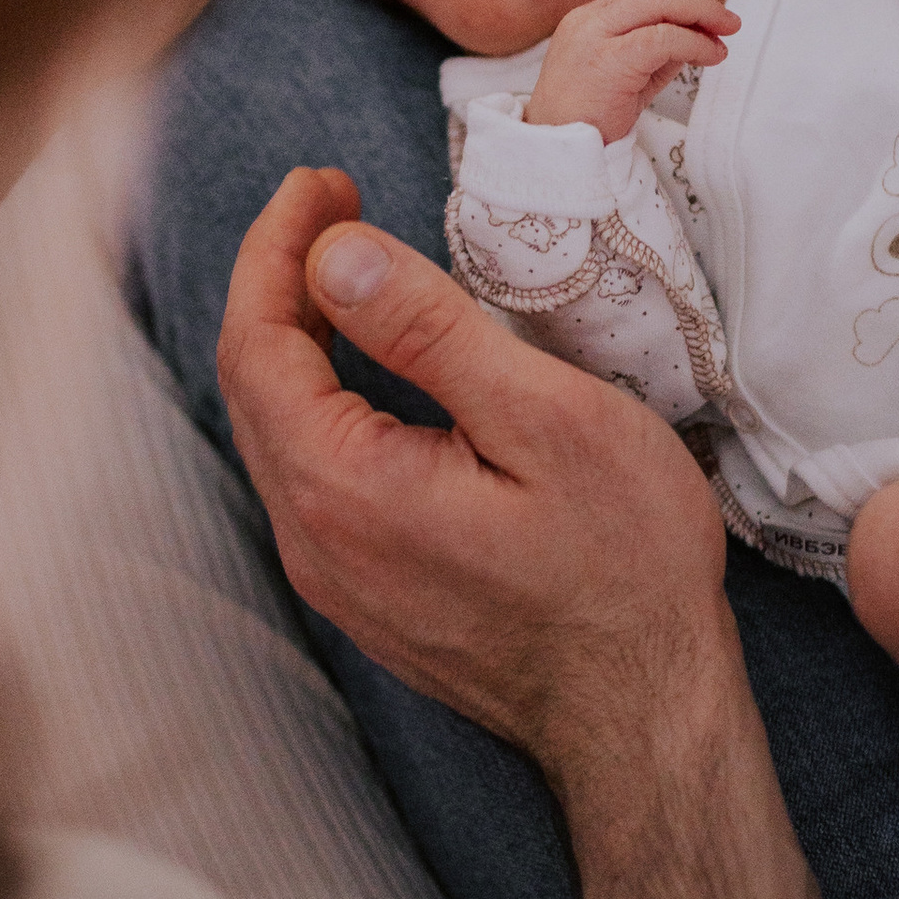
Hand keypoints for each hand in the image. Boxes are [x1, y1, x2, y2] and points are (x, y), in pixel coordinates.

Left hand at [219, 170, 824, 898]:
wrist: (646, 715)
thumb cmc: (623, 570)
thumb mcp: (549, 421)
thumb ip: (432, 335)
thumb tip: (336, 257)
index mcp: (343, 486)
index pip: (257, 342)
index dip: (278, 247)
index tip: (324, 182)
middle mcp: (312, 539)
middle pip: (253, 384)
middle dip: (281, 281)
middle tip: (334, 204)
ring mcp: (333, 579)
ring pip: (277, 433)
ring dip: (300, 340)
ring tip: (350, 268)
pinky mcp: (366, 597)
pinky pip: (310, 477)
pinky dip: (324, 400)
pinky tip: (370, 370)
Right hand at [526, 0, 739, 141]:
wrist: (556, 153)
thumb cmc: (587, 121)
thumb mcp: (625, 79)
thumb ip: (656, 55)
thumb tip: (696, 37)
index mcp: (585, 22)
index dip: (678, 3)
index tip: (707, 19)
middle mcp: (586, 22)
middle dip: (695, 4)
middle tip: (728, 21)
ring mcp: (593, 37)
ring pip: (656, 5)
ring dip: (699, 17)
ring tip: (723, 38)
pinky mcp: (608, 60)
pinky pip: (662, 39)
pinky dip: (693, 43)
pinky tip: (709, 55)